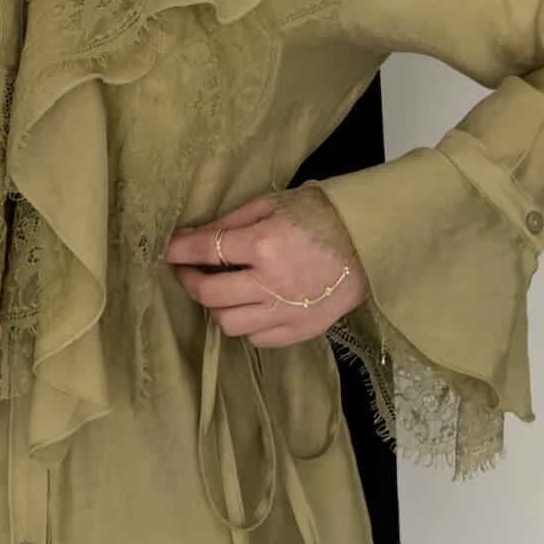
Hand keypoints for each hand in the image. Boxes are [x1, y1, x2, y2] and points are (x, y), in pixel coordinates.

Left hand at [164, 187, 369, 347]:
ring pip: (229, 323)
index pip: (204, 250)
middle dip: (189, 280)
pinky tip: (251, 306)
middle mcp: (271, 284)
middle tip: (187, 270)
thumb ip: (232, 221)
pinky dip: (247, 325)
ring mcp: (286, 312)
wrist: (374, 243)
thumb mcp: (275, 204)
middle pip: (209, 293)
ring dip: (218, 306)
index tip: (169, 250)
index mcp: (264, 244)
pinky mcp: (301, 330)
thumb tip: (194, 235)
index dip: (179, 250)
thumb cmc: (324, 216)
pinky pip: (257, 339)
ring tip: (222, 290)